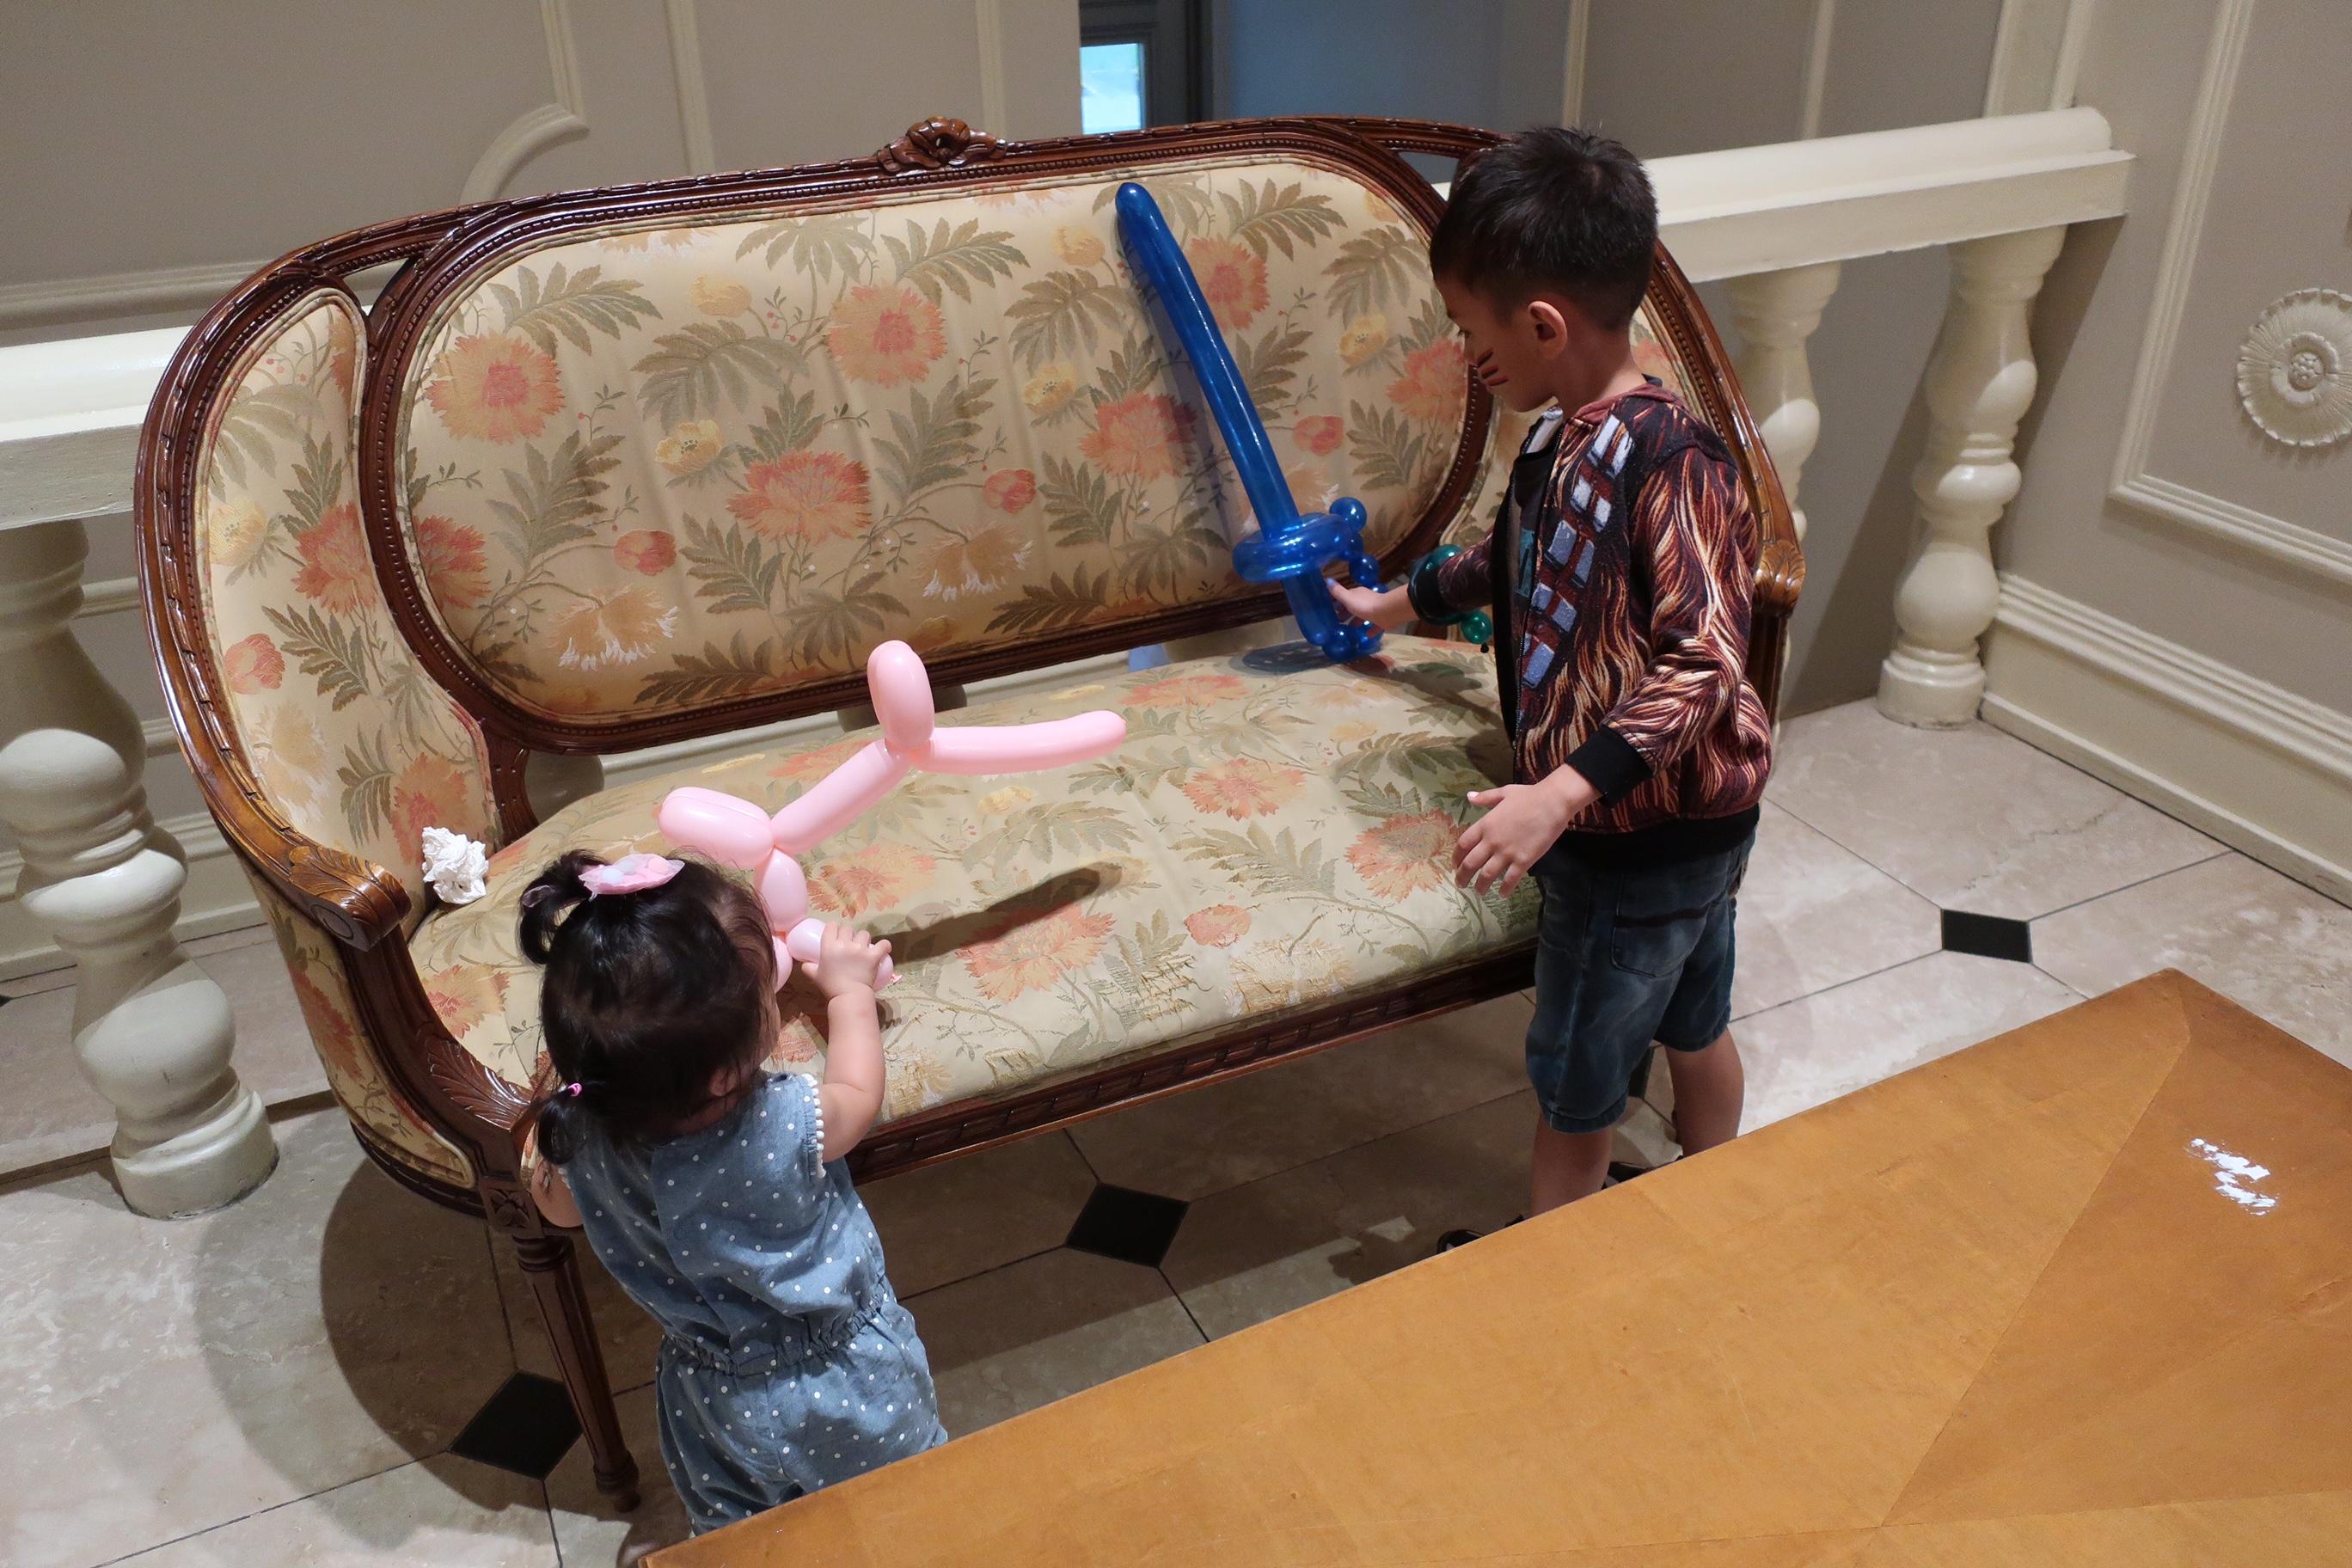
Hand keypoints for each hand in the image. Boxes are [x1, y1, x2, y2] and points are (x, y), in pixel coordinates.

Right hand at [802, 921, 890, 998]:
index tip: (837, 934)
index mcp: (829, 946)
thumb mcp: (815, 976)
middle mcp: (844, 944)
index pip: (832, 926)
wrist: (848, 996)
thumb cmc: (831, 986)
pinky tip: (884, 948)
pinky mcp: (873, 955)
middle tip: (850, 944)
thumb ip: (809, 968)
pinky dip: (885, 946)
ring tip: (864, 948)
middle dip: (849, 934)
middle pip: (848, 928)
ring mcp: (860, 948)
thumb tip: (804, 964)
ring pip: (864, 933)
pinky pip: (883, 944)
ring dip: (864, 939)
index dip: (835, 928)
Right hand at [1326, 577, 1416, 631]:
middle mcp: (1366, 600)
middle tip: (1339, 622)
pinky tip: (1366, 635)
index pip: (1347, 596)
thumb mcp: (1348, 598)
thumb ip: (1338, 591)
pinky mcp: (1382, 620)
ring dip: (1357, 621)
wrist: (1386, 612)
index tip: (1333, 610)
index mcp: (1358, 594)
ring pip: (1364, 615)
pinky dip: (1370, 629)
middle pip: (1354, 606)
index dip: (1339, 603)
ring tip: (1350, 629)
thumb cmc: (1364, 605)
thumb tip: (1327, 579)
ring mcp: (1375, 610)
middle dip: (1347, 613)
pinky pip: (1374, 625)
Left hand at [1456, 769, 1596, 895]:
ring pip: (1487, 875)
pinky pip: (1510, 880)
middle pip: (1470, 864)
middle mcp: (1492, 841)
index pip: (1463, 845)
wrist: (1553, 802)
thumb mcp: (1504, 793)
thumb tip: (1468, 797)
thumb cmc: (1529, 795)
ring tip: (1480, 892)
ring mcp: (1507, 853)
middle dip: (1463, 877)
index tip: (1455, 865)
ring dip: (1481, 886)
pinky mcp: (1524, 861)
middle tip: (1461, 884)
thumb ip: (1485, 798)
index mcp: (1485, 824)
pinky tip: (1503, 894)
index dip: (1456, 857)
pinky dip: (1505, 889)